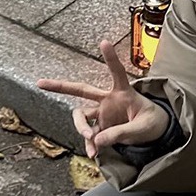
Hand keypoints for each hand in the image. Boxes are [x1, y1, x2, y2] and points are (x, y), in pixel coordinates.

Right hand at [37, 40, 169, 158]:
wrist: (154, 134)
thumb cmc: (152, 123)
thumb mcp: (142, 128)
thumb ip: (121, 133)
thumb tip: (97, 140)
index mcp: (123, 93)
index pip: (117, 73)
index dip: (111, 58)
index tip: (104, 42)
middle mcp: (109, 101)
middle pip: (81, 90)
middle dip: (60, 86)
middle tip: (40, 83)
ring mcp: (103, 115)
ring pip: (81, 116)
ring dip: (81, 127)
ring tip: (90, 138)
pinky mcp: (102, 128)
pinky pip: (89, 136)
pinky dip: (90, 144)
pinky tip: (93, 153)